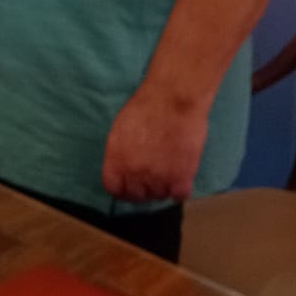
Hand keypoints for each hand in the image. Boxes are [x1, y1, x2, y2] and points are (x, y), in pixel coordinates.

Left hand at [100, 86, 209, 205]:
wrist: (173, 99)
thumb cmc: (146, 106)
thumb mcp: (120, 130)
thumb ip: (121, 153)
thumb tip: (124, 167)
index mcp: (116, 160)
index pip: (114, 188)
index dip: (123, 189)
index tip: (130, 187)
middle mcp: (134, 173)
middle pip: (137, 196)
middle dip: (144, 190)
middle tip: (152, 180)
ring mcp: (158, 178)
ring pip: (159, 196)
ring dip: (163, 188)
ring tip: (169, 173)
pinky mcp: (181, 178)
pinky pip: (179, 195)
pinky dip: (181, 188)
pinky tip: (181, 176)